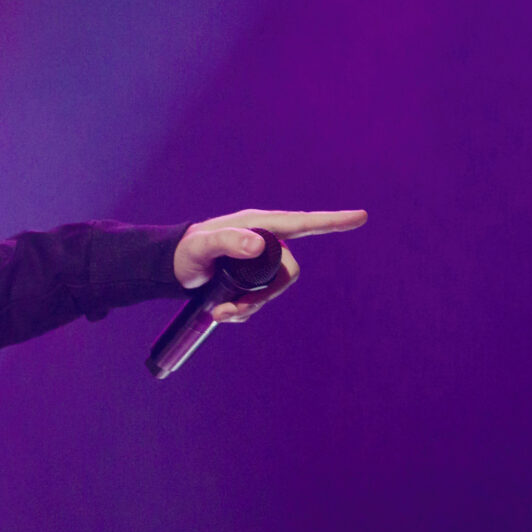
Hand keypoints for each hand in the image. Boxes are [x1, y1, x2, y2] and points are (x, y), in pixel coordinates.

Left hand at [173, 208, 368, 321]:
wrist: (170, 266)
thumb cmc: (184, 251)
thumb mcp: (201, 247)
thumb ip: (227, 241)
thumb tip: (260, 244)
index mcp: (260, 224)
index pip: (303, 223)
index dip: (332, 222)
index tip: (360, 217)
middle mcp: (265, 240)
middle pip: (288, 272)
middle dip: (265, 296)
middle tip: (231, 310)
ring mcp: (260, 260)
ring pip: (275, 290)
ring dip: (250, 307)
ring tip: (220, 314)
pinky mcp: (253, 277)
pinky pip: (262, 298)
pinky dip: (245, 310)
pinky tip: (222, 313)